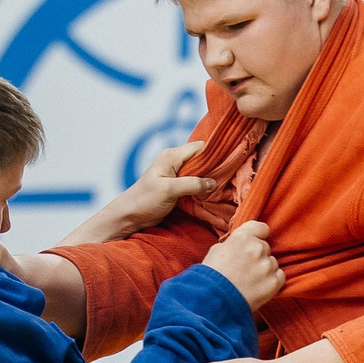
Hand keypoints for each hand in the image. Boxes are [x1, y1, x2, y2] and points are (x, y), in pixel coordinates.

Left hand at [57, 143, 218, 245]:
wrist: (129, 215)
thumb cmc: (144, 200)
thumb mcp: (169, 190)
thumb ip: (192, 184)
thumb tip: (213, 182)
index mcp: (172, 155)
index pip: (200, 147)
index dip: (217, 152)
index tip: (233, 160)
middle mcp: (175, 160)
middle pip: (202, 157)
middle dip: (217, 165)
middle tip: (234, 173)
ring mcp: (176, 173)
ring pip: (200, 169)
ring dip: (211, 176)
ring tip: (227, 182)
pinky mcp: (177, 185)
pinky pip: (196, 180)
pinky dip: (205, 184)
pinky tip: (215, 191)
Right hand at [201, 222, 283, 310]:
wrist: (214, 301)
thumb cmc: (211, 277)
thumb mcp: (217, 251)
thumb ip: (234, 244)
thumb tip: (241, 244)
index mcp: (242, 237)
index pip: (262, 228)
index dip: (259, 235)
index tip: (256, 241)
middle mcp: (257, 248)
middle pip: (265, 247)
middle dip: (258, 256)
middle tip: (245, 268)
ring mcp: (267, 265)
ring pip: (272, 262)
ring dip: (264, 269)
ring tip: (249, 280)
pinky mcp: (274, 282)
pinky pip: (280, 276)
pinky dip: (272, 280)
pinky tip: (258, 286)